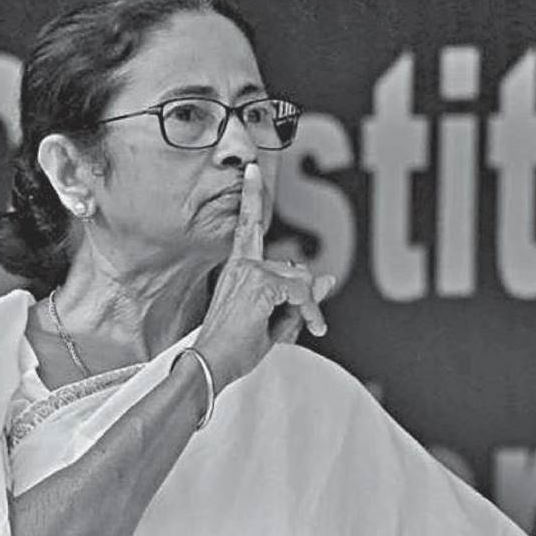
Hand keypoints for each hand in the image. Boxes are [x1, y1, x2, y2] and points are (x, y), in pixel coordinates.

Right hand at [194, 163, 334, 393]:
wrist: (209, 366)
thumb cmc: (230, 350)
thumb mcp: (271, 322)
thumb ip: (297, 299)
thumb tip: (327, 278)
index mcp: (237, 269)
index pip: (249, 225)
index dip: (252, 196)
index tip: (252, 168)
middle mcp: (242, 265)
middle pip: (294, 267)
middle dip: (307, 297)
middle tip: (311, 324)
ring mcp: (249, 273)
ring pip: (301, 280)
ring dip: (310, 306)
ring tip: (305, 329)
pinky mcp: (259, 286)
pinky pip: (302, 293)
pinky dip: (311, 311)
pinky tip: (309, 327)